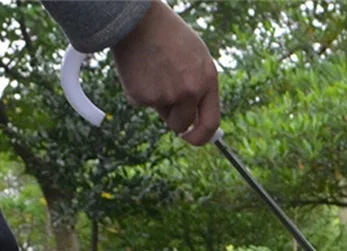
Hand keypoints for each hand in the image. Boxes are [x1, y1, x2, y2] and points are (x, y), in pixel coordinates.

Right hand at [111, 0, 219, 144]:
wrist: (136, 17)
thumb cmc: (167, 34)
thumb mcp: (196, 57)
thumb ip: (200, 86)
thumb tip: (197, 119)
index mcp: (207, 81)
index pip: (210, 123)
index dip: (201, 137)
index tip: (190, 138)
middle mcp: (190, 92)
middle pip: (182, 124)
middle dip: (173, 117)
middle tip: (163, 93)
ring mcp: (166, 95)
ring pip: (161, 113)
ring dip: (157, 101)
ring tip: (152, 70)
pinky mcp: (142, 96)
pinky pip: (140, 102)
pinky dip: (138, 89)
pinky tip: (138, 68)